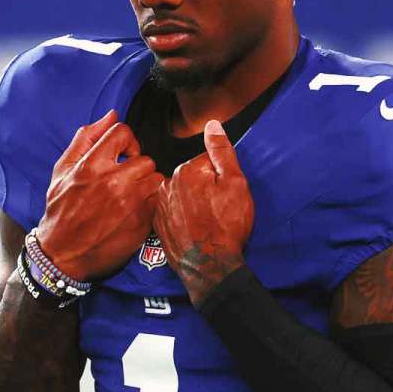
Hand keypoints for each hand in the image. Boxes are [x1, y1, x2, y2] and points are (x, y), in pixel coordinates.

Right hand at [36, 110, 163, 280]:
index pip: (122, 132)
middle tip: (126, 178)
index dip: (126, 141)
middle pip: (145, 158)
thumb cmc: (60, 210)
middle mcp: (113, 183)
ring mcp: (130, 204)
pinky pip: (158, 202)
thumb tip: (111, 115)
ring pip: (156, 179)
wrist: (63, 254)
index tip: (122, 154)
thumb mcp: (62, 170)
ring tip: (132, 194)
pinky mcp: (141, 223)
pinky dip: (149, 203)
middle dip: (137, 166)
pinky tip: (134, 210)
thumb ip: (86, 139)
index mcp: (91, 166)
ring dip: (147, 184)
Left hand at [153, 120, 254, 305]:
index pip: (205, 162)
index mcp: (186, 170)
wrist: (211, 267)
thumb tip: (213, 124)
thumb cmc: (227, 226)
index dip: (220, 177)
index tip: (225, 195)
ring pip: (180, 194)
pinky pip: (171, 212)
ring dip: (191, 203)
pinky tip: (193, 229)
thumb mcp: (235, 184)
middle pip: (191, 177)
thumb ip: (222, 151)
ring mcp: (159, 206)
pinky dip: (181, 217)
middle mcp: (167, 185)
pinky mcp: (156, 225)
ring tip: (206, 221)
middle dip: (204, 188)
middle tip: (217, 210)